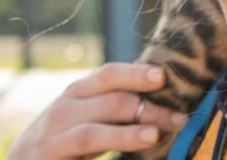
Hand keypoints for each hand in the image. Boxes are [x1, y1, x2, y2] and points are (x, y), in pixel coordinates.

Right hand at [9, 63, 188, 159]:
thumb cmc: (64, 138)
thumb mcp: (87, 116)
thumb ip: (115, 108)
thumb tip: (163, 106)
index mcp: (77, 92)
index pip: (107, 75)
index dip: (135, 74)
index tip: (162, 77)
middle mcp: (63, 109)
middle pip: (110, 103)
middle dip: (148, 111)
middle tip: (178, 119)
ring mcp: (52, 136)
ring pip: (93, 133)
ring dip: (126, 135)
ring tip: (153, 136)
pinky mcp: (47, 158)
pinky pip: (80, 155)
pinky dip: (108, 152)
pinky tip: (123, 157)